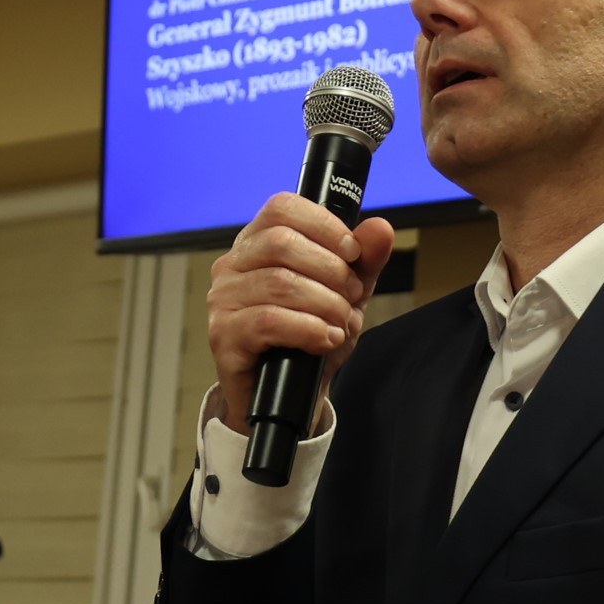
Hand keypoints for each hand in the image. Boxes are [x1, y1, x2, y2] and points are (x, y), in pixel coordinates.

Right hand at [206, 194, 397, 434]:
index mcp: (258, 242)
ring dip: (325, 304)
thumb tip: (380, 228)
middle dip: (331, 271)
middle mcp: (233, 264)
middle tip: (351, 297)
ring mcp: (223, 299)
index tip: (352, 253)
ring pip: (279, 283)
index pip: (282, 208)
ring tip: (341, 323)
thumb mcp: (346, 293)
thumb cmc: (311, 335)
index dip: (324, 226)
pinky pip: (268, 321)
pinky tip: (326, 339)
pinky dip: (308, 329)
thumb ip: (364, 260)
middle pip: (282, 244)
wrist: (290, 396)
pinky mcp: (223, 335)